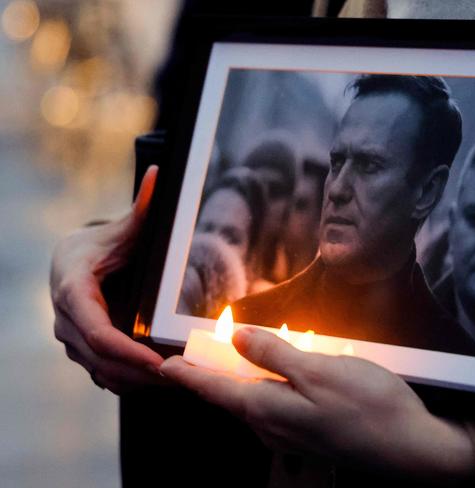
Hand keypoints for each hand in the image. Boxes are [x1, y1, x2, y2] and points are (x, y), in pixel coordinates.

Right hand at [50, 166, 165, 393]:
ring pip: (102, 372)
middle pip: (102, 359)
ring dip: (139, 382)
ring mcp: (72, 338)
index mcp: (73, 290)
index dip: (127, 352)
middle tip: (181, 377)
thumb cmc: (102, 244)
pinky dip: (131, 381)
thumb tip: (160, 174)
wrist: (77, 260)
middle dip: (141, 373)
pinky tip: (161, 380)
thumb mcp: (121, 228)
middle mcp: (66, 319)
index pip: (96, 331)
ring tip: (177, 382)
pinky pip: (104, 374)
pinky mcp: (82, 350)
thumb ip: (142, 208)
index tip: (158, 363)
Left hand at [160, 327, 474, 483]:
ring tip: (232, 359)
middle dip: (210, 377)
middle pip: (230, 397)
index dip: (189, 374)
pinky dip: (266, 387)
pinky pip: (276, 407)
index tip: (165, 365)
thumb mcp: (318, 371)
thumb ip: (274, 355)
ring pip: (253, 403)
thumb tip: (236, 339)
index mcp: (267, 408)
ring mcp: (293, 433)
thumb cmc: (369, 406)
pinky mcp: (312, 433)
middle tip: (196, 356)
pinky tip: (278, 375)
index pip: (215, 388)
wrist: (412, 449)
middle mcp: (272, 426)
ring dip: (239, 381)